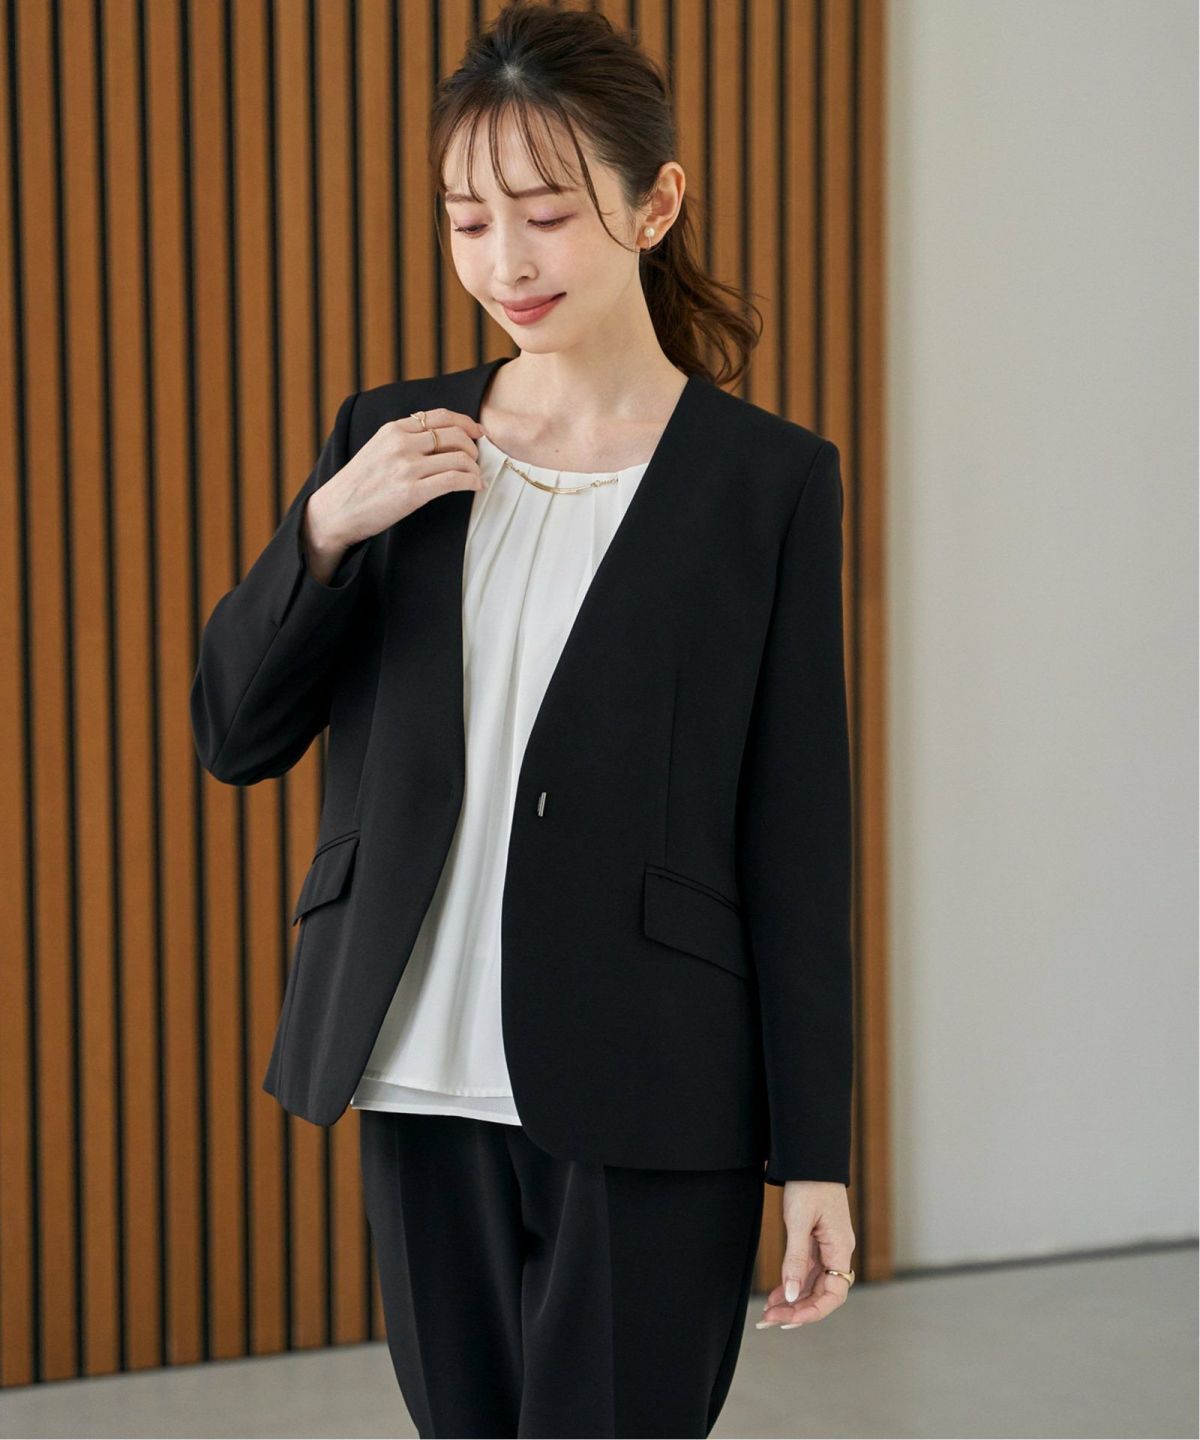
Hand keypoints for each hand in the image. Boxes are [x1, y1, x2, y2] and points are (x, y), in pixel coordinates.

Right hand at [308, 407, 487, 552]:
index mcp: (393, 430)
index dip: (465, 423)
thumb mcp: (377, 449)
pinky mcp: (412, 492)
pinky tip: (475, 486)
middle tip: (476, 459)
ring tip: (475, 476)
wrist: (336, 511)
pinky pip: (454, 480)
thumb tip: (436, 437)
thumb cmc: (357, 485)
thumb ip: (403, 439)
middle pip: (454, 435)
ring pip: (459, 457)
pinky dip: (472, 481)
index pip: (440, 416)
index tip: (477, 432)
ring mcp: (407, 468)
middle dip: (472, 447)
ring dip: (474, 467)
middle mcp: (401, 444)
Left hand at [756, 1180, 854, 1329]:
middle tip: (768, 1319)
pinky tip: (776, 1294)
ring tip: (768, 1312)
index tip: (787, 1318)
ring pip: (814, 1285)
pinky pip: (808, 1272)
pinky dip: (793, 1284)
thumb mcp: (798, 1221)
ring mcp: (828, 1247)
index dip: (813, 1311)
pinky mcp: (817, 1242)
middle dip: (797, 1310)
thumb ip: (796, 1260)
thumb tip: (793, 1296)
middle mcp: (838, 1252)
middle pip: (822, 1294)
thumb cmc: (808, 1184)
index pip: (835, 1294)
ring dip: (793, 1300)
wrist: (810, 1156)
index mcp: (840, 1248)